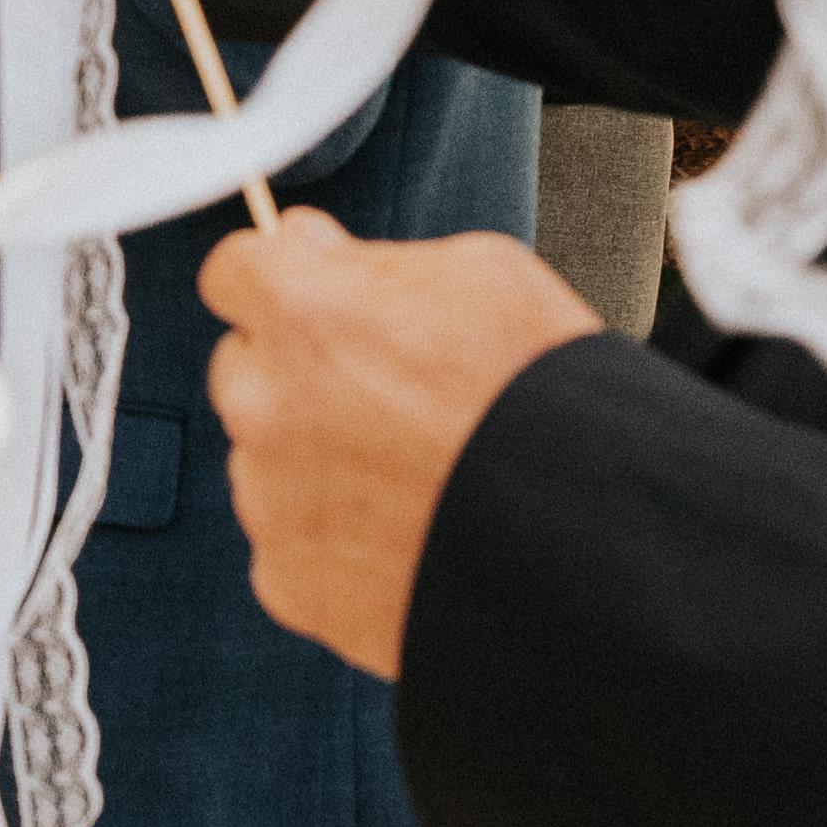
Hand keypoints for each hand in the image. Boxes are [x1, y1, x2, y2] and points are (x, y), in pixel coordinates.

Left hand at [201, 211, 602, 677]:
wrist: (593, 543)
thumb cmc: (550, 394)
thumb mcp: (484, 275)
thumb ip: (371, 256)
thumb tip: (304, 246)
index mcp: (300, 312)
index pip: (233, 272)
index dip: (282, 283)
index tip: (316, 298)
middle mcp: (261, 402)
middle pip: (244, 369)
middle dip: (297, 375)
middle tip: (388, 401)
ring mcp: (268, 499)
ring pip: (264, 461)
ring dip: (314, 462)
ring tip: (415, 480)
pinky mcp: (287, 580)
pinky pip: (291, 544)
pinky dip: (334, 542)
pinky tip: (409, 538)